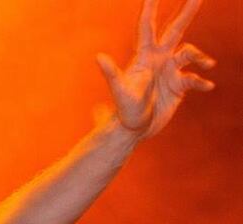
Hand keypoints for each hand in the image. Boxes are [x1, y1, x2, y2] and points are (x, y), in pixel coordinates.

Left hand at [96, 0, 215, 139]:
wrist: (134, 129)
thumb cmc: (124, 109)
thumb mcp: (119, 90)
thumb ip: (111, 73)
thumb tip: (99, 57)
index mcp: (144, 56)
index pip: (148, 27)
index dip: (151, 9)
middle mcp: (158, 60)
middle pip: (174, 30)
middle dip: (186, 13)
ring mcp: (169, 71)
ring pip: (190, 54)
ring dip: (200, 58)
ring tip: (208, 65)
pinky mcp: (178, 86)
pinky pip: (195, 78)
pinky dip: (201, 81)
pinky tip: (207, 86)